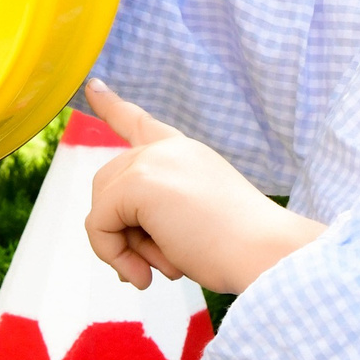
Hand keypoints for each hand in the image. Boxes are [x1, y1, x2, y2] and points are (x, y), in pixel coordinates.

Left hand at [82, 80, 323, 293]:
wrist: (266, 251)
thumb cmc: (239, 248)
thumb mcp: (193, 218)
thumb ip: (156, 213)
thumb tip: (113, 239)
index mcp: (186, 153)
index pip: (141, 124)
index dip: (112, 106)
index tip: (93, 85)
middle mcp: (167, 150)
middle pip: (108, 185)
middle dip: (119, 231)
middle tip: (150, 268)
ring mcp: (152, 161)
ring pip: (100, 206)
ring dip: (119, 247)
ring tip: (154, 271)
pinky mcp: (139, 182)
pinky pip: (98, 223)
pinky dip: (112, 254)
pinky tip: (144, 273)